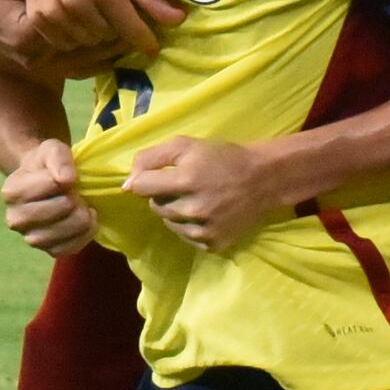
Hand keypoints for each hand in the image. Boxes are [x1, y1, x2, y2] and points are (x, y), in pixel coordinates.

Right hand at [0, 138, 94, 256]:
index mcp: (11, 192)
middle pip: (60, 209)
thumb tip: (66, 180)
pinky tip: (86, 221)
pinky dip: (85, 234)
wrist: (46, 185)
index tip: (66, 177)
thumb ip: (59, 158)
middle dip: (74, 198)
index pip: (51, 185)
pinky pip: (71, 248)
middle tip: (75, 193)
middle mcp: (15, 220)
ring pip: (65, 233)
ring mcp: (30, 239)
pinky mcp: (48, 251)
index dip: (66, 178)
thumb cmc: (47, 165)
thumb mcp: (52, 150)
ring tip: (82, 206)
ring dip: (82, 218)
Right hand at [6, 0, 183, 75]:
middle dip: (116, 29)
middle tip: (113, 13)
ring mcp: (55, 11)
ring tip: (93, 14)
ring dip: (94, 34)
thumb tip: (180, 20)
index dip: (144, 40)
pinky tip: (73, 18)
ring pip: (86, 42)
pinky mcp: (37, 17)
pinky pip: (62, 42)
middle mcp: (79, 2)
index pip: (131, 29)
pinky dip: (72, 36)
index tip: (152, 47)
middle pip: (108, 38)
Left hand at [121, 134, 288, 251]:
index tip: (158, 176)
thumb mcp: (186, 145)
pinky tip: (205, 213)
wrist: (263, 179)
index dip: (146, 179)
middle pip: (154, 206)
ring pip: (168, 222)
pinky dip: (189, 226)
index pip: (140, 187)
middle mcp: (193, 209)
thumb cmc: (222, 157)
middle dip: (163, 194)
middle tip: (184, 184)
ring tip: (195, 198)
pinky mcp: (213, 244)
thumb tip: (126, 184)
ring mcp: (203, 230)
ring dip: (175, 210)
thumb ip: (151, 158)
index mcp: (185, 179)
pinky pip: (185, 237)